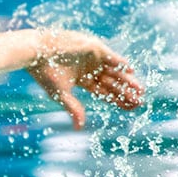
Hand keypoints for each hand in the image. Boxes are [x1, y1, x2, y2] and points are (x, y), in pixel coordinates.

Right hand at [24, 32, 144, 128]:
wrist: (37, 53)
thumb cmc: (46, 74)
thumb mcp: (61, 94)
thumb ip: (73, 108)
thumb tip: (79, 128)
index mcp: (83, 81)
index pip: (104, 93)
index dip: (117, 100)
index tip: (131, 108)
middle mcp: (90, 69)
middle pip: (112, 83)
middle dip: (125, 92)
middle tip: (140, 100)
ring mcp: (92, 58)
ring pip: (114, 71)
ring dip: (126, 80)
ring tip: (139, 89)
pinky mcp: (93, 48)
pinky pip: (110, 56)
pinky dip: (119, 62)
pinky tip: (130, 70)